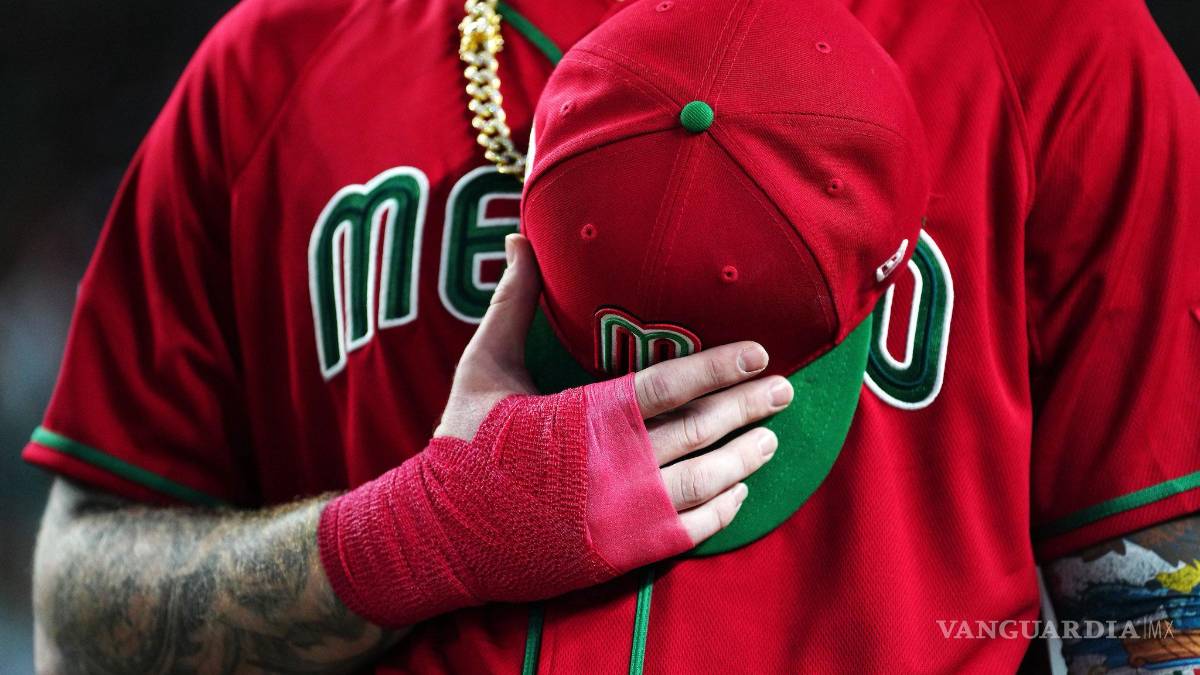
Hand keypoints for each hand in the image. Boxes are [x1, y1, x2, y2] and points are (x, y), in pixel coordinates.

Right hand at [436, 234, 792, 544]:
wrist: (439, 533)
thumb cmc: (463, 442)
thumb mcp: (484, 364)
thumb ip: (515, 302)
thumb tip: (524, 237)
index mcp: (586, 414)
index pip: (670, 385)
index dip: (720, 367)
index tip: (760, 354)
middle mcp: (614, 464)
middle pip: (701, 431)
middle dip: (748, 407)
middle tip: (784, 390)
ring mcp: (621, 513)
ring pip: (704, 481)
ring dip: (745, 457)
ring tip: (771, 438)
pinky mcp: (620, 551)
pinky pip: (689, 530)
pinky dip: (721, 510)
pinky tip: (739, 492)